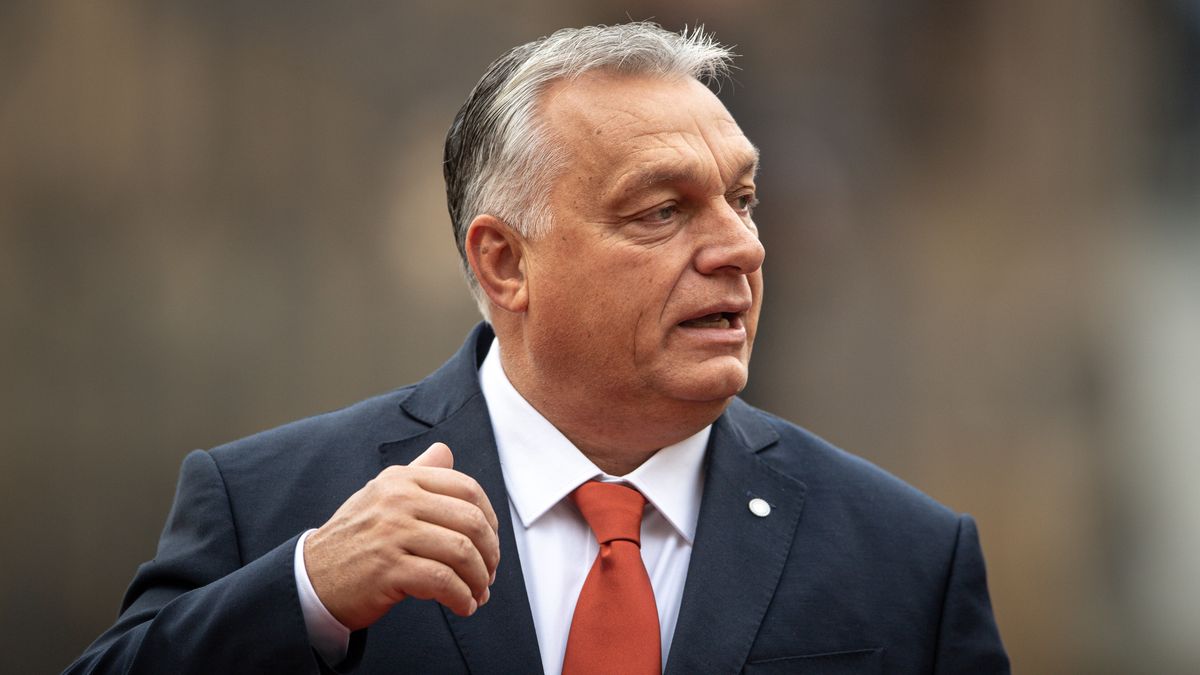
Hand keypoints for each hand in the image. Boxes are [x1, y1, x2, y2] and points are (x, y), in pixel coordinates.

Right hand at [303, 442, 499, 630]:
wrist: (311, 577)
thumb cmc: (354, 539)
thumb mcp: (381, 495)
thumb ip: (417, 473)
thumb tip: (445, 452)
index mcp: (402, 480)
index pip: (467, 489)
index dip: (490, 519)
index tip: (490, 543)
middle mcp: (397, 500)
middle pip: (471, 521)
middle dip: (490, 552)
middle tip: (488, 573)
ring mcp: (392, 533)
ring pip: (461, 552)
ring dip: (478, 579)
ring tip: (478, 594)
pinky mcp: (387, 569)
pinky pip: (443, 581)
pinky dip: (461, 597)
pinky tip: (463, 606)